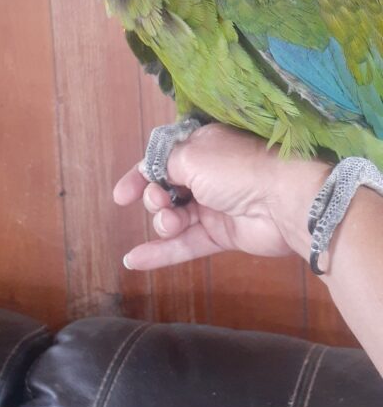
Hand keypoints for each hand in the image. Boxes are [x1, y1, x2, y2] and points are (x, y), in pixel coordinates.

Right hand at [113, 124, 329, 269]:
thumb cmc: (236, 168)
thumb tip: (153, 174)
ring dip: (163, 222)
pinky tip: (134, 260)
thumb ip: (164, 163)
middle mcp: (207, 174)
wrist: (284, 201)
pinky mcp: (222, 235)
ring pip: (175, 217)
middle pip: (166, 189)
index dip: (141, 175)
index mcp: (203, 146)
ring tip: (170, 222)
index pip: (163, 158)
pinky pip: (186, 244)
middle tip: (161, 202)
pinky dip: (161, 252)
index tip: (122, 196)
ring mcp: (215, 206)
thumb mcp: (192, 154)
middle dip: (155, 198)